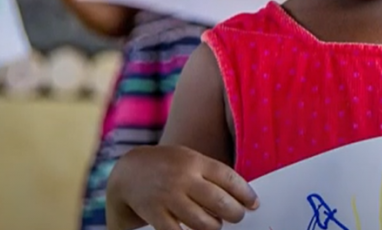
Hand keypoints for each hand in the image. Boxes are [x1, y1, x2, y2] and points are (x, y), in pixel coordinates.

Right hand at [106, 146, 258, 229]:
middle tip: (237, 216)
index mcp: (194, 161)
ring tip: (215, 224)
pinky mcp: (155, 214)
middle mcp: (182, 178)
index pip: (228, 178)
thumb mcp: (189, 159)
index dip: (245, 193)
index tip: (254, 204)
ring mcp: (168, 197)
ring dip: (215, 226)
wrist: (128, 172)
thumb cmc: (167, 166)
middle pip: (219, 201)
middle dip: (235, 213)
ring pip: (203, 222)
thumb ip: (210, 174)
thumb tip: (239, 196)